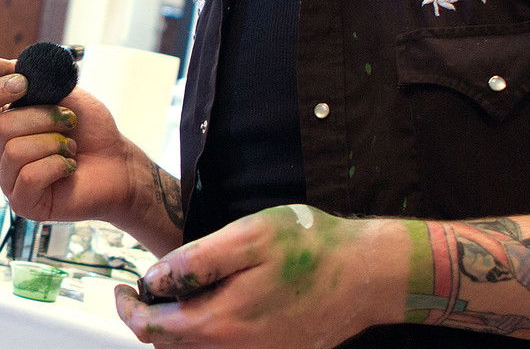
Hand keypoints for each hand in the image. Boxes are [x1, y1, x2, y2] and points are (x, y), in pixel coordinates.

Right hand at [0, 56, 132, 224]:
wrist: (118, 161)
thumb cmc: (92, 131)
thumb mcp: (68, 97)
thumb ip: (41, 85)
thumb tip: (15, 68)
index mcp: (11, 126)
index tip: (22, 84)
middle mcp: (3, 152)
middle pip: (3, 127)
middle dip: (45, 118)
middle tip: (69, 123)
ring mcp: (11, 179)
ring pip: (16, 151)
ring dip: (55, 144)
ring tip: (70, 149)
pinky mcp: (24, 202)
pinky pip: (30, 176)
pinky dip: (58, 166)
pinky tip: (69, 168)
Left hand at [115, 204, 408, 348]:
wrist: (365, 275)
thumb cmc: (311, 247)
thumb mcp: (250, 236)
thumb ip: (197, 260)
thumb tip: (155, 279)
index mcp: (220, 323)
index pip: (153, 327)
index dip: (129, 307)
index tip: (119, 288)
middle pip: (171, 345)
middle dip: (149, 319)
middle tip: (141, 290)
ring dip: (176, 328)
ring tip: (175, 295)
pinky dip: (206, 334)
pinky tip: (216, 305)